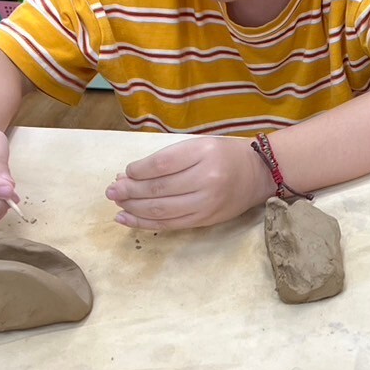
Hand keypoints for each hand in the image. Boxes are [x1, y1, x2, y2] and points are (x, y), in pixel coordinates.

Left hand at [107, 136, 271, 230]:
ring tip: (116, 204)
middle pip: (159, 189)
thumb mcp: (198, 145)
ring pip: (161, 209)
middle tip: (111, 191)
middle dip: (129, 191)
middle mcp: (206, 179)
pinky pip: (170, 224)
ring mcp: (206, 203)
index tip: (125, 172)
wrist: (258, 174)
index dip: (137, 171)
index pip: (161, 165)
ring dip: (133, 208)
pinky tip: (127, 219)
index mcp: (204, 154)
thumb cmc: (223, 155)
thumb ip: (167, 158)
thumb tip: (129, 175)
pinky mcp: (205, 220)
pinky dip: (145, 223)